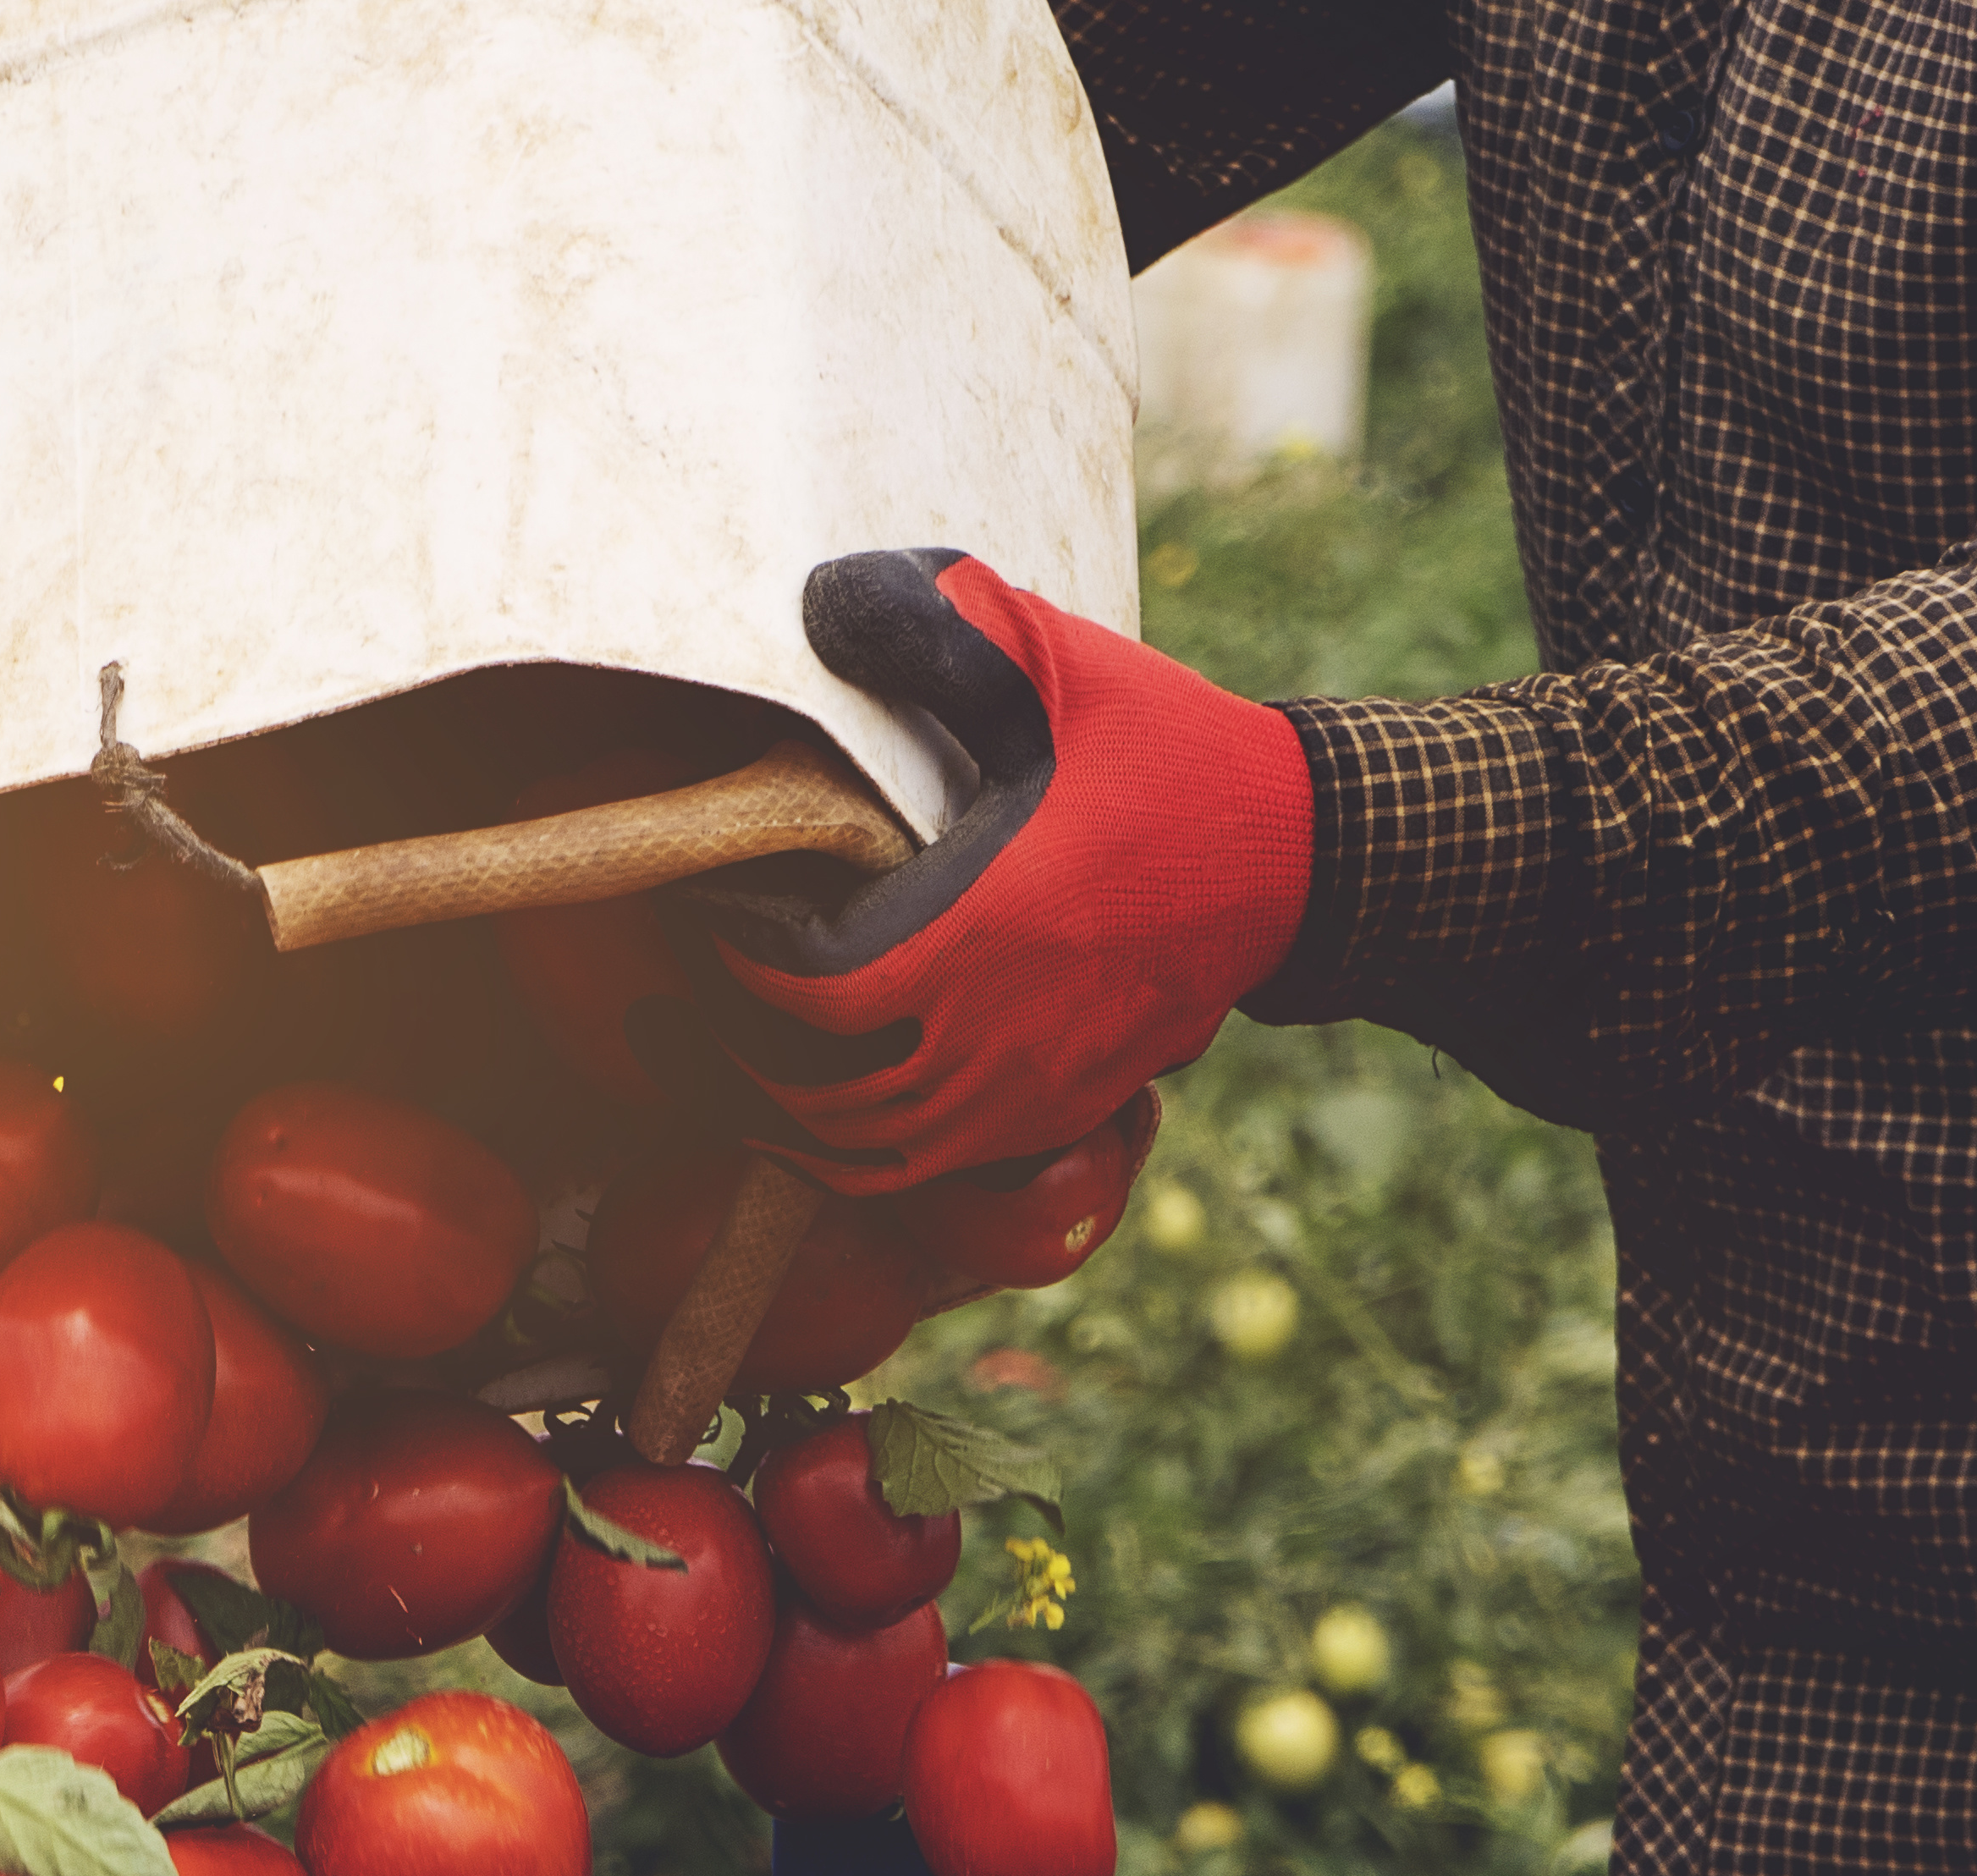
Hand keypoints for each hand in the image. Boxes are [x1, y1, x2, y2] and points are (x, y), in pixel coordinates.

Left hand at [650, 550, 1313, 1185]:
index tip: (701, 897)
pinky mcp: (1047, 1117)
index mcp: (981, 931)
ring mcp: (1021, 1093)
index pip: (806, 984)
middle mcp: (994, 1035)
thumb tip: (821, 606)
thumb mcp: (1054, 668)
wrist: (1295, 859)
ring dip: (771, 1103)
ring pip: (852, 1147)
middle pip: (808, 1083)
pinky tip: (805, 1095)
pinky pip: (913, 1168)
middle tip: (681, 973)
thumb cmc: (1164, 756)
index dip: (730, 953)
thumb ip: (937, 632)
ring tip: (718, 1043)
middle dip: (728, 1032)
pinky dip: (840, 1146)